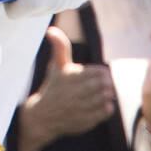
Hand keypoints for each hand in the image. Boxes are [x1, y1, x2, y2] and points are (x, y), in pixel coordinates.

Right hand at [18, 26, 115, 150]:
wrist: (42, 116)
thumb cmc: (53, 87)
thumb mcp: (55, 67)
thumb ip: (59, 48)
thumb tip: (51, 30)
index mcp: (67, 78)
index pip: (94, 72)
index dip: (102, 72)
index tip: (102, 73)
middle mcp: (73, 93)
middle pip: (100, 85)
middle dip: (107, 83)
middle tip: (107, 83)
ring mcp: (79, 108)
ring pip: (102, 99)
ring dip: (107, 95)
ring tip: (106, 92)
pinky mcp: (84, 121)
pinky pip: (102, 113)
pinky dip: (106, 108)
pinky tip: (105, 105)